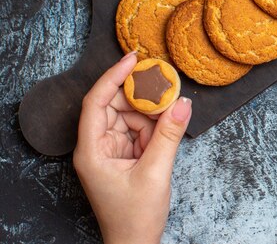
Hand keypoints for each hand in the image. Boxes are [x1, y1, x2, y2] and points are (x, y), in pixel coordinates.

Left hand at [73, 52, 191, 243]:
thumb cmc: (135, 218)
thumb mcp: (156, 173)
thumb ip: (169, 135)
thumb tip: (183, 103)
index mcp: (92, 151)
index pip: (97, 102)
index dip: (113, 77)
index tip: (133, 59)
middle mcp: (97, 147)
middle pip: (115, 106)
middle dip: (140, 94)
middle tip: (164, 80)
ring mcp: (111, 151)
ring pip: (130, 117)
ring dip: (152, 112)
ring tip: (172, 105)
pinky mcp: (125, 156)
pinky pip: (139, 130)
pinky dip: (155, 126)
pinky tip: (169, 122)